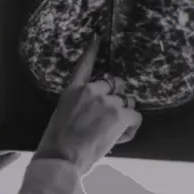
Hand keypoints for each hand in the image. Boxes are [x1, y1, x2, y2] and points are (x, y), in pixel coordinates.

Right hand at [34, 33, 142, 174]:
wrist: (61, 157)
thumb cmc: (57, 143)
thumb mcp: (62, 116)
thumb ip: (79, 106)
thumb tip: (95, 114)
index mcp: (73, 90)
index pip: (85, 64)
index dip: (92, 50)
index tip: (97, 36)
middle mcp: (91, 90)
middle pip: (116, 84)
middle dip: (117, 98)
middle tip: (110, 118)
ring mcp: (107, 101)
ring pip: (127, 102)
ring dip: (124, 116)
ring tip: (112, 134)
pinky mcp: (119, 115)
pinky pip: (136, 117)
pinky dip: (131, 128)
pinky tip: (121, 138)